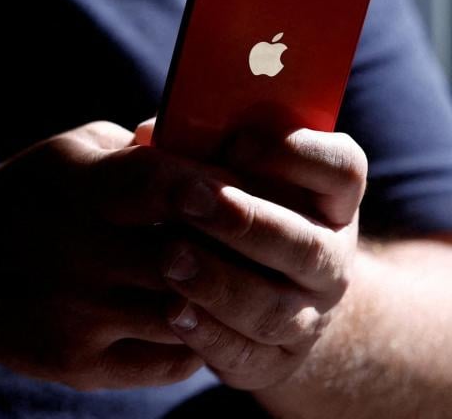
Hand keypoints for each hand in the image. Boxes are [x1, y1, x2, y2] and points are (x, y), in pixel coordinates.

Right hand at [0, 121, 239, 389]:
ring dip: (222, 297)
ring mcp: (77, 315)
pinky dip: (197, 339)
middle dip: (235, 248)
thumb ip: (139, 147)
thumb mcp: (75, 151)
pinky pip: (165, 359)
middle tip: (272, 241)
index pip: (161, 180)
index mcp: (81, 187)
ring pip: (184, 313)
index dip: (215, 185)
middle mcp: (77, 252)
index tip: (254, 189)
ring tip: (247, 280)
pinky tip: (204, 315)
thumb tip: (206, 144)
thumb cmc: (33, 194)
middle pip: (185, 255)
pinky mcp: (76, 363)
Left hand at [137, 122, 365, 389]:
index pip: (343, 169)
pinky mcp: (280, 360)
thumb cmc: (242, 209)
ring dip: (221, 284)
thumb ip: (202, 149)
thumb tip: (152, 134)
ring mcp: (312, 314)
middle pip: (306, 244)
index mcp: (331, 200)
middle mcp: (331, 257)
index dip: (296, 154)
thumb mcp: (236, 174)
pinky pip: (250, 355)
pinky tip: (172, 310)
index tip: (237, 141)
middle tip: (189, 202)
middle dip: (245, 222)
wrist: (268, 286)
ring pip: (276, 309)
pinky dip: (210, 334)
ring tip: (170, 259)